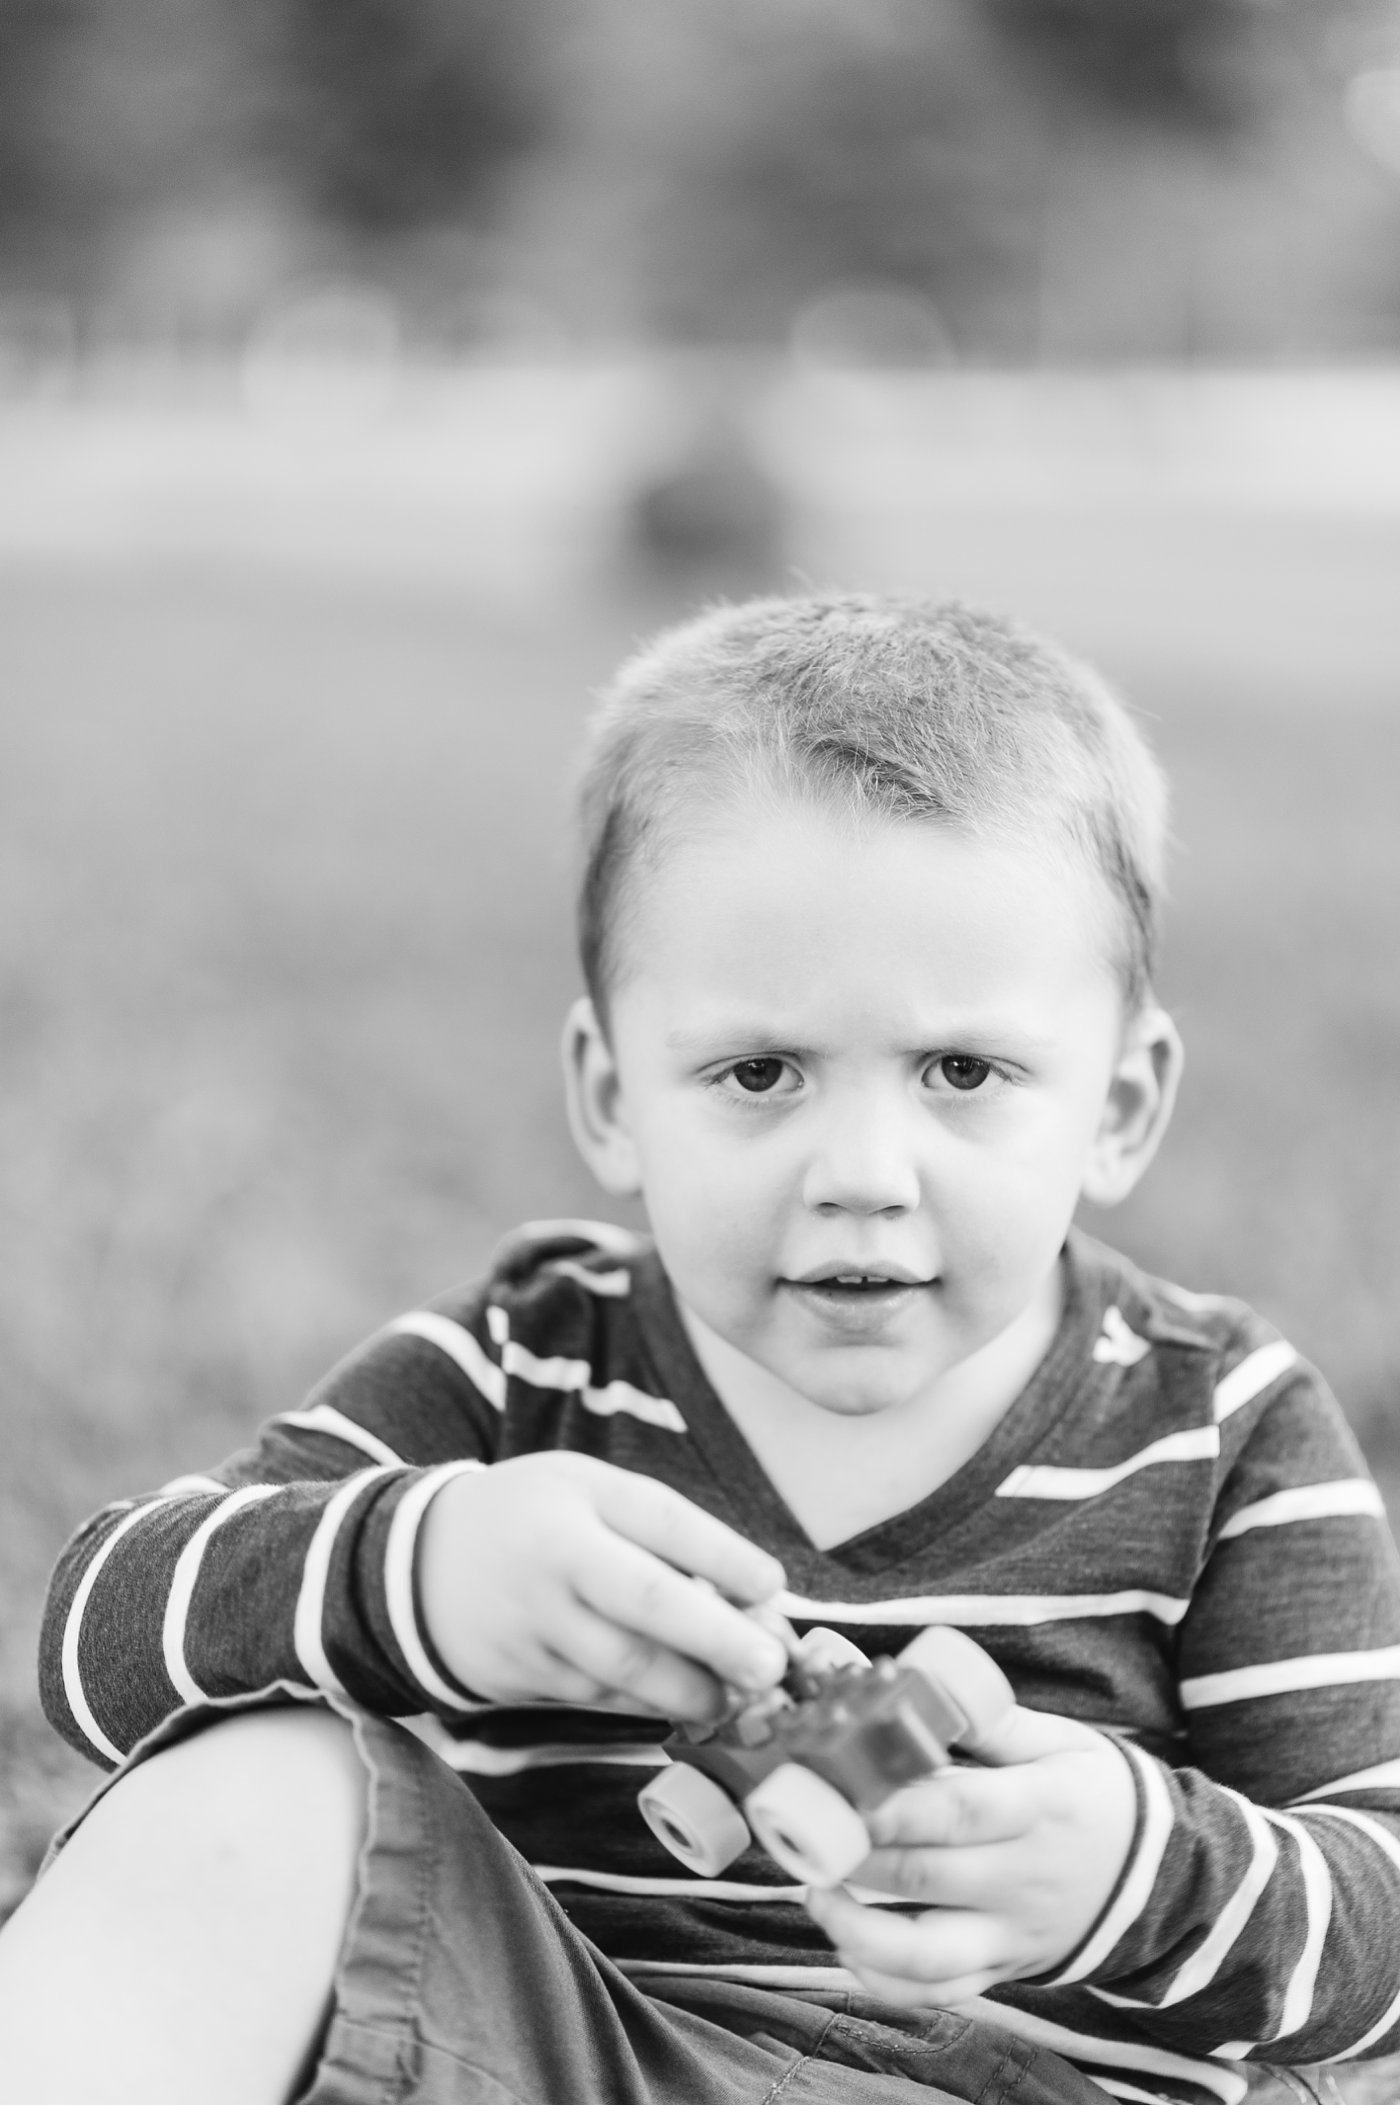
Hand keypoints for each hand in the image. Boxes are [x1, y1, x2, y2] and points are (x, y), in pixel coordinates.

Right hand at [417, 1453, 788, 1720]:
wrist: (418, 1563)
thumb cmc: (536, 1517)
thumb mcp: (589, 1490)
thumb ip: (661, 1532)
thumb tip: (751, 1593)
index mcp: (578, 1502)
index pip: (660, 1523)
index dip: (720, 1556)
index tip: (772, 1584)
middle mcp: (553, 1564)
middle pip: (642, 1605)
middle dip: (714, 1639)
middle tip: (768, 1666)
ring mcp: (532, 1627)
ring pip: (622, 1668)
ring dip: (689, 1688)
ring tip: (737, 1698)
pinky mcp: (519, 1679)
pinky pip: (596, 1696)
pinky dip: (645, 1703)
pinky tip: (684, 1701)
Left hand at [806, 1702, 1136, 2005]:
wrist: (1164, 1877)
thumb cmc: (1093, 1792)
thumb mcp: (1057, 1741)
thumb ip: (987, 1719)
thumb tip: (914, 1683)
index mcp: (1038, 1808)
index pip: (962, 1811)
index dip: (896, 1805)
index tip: (839, 1791)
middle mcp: (1022, 1879)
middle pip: (928, 1877)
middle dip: (855, 1858)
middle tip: (802, 1832)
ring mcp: (1011, 1934)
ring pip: (928, 1955)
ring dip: (858, 1930)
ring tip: (816, 1893)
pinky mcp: (1001, 1969)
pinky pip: (939, 1993)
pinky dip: (885, 1979)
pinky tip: (846, 1942)